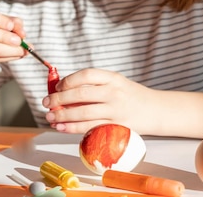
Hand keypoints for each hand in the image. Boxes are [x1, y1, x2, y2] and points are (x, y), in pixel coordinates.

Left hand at [43, 68, 157, 133]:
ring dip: (62, 116)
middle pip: (80, 94)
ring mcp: (115, 110)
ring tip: (50, 117)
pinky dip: (72, 128)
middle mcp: (114, 92)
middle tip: (46, 103)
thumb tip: (64, 91)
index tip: (57, 86)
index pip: (85, 75)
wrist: (157, 110)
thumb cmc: (132, 96)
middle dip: (58, 99)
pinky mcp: (115, 126)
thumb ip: (95, 85)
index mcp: (113, 77)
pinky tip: (62, 128)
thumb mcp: (117, 83)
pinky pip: (89, 127)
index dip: (67, 81)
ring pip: (82, 113)